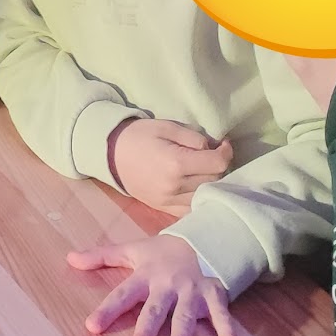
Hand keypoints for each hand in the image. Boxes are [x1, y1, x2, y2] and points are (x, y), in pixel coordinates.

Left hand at [69, 234, 241, 335]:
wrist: (204, 237)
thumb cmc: (163, 251)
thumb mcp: (132, 249)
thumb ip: (101, 256)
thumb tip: (69, 259)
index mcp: (146, 275)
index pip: (123, 294)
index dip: (108, 310)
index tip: (92, 327)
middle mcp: (168, 285)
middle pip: (156, 310)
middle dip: (148, 330)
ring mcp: (193, 292)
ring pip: (186, 317)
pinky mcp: (215, 296)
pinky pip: (223, 318)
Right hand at [111, 118, 234, 214]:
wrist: (110, 154)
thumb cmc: (139, 136)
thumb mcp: (167, 127)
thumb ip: (194, 137)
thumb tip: (213, 148)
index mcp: (176, 164)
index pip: (217, 163)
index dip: (226, 152)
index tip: (222, 144)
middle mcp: (175, 186)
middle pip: (214, 179)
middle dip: (219, 165)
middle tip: (213, 154)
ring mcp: (169, 201)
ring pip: (206, 195)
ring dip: (211, 182)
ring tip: (205, 169)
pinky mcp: (164, 208)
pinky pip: (191, 208)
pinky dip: (199, 198)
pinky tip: (197, 186)